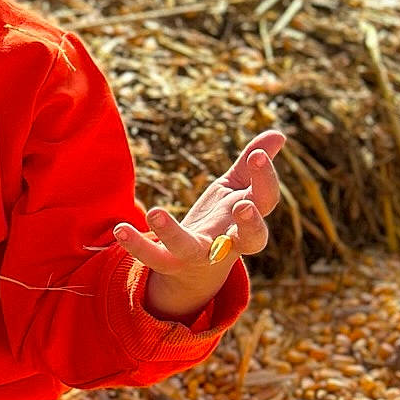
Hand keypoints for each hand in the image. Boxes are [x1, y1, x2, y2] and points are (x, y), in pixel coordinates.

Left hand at [114, 128, 284, 320]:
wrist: (199, 265)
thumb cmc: (223, 217)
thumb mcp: (236, 188)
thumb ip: (251, 163)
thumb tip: (279, 134)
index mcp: (249, 219)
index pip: (266, 201)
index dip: (266, 180)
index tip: (258, 155)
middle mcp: (229, 241)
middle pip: (250, 239)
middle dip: (249, 223)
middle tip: (243, 205)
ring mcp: (200, 254)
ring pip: (189, 248)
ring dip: (172, 233)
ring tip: (155, 212)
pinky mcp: (171, 263)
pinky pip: (153, 257)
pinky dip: (137, 245)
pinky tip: (120, 228)